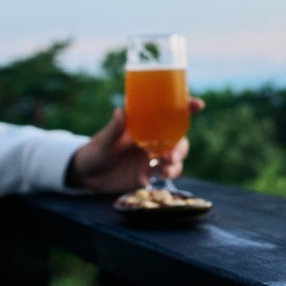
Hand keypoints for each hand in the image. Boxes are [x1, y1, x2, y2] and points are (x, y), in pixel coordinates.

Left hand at [66, 97, 204, 193]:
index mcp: (144, 124)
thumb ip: (114, 128)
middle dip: (181, 147)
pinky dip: (160, 178)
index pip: (168, 112)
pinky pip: (165, 174)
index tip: (199, 105)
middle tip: (172, 157)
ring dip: (176, 163)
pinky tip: (144, 181)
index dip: (186, 107)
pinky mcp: (149, 173)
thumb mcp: (103, 140)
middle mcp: (152, 139)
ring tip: (165, 171)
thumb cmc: (94, 151)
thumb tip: (120, 110)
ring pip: (175, 157)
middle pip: (178, 139)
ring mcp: (152, 157)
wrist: (87, 176)